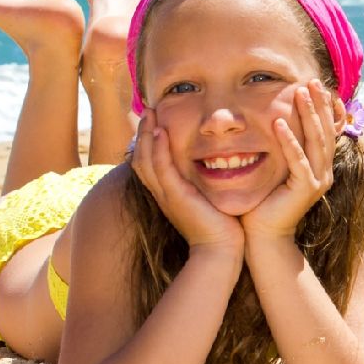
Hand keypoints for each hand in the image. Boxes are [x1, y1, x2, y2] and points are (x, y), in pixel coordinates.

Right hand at [132, 108, 243, 251]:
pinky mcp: (176, 196)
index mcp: (169, 195)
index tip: (155, 122)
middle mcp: (162, 194)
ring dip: (147, 135)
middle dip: (143, 133)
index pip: (150, 164)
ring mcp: (167, 195)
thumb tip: (219, 169)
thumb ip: (207, 187)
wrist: (221, 251)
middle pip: (141, 158)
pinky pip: (162, 168)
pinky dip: (159, 149)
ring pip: (146, 160)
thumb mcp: (210, 202)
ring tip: (150, 114)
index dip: (149, 142)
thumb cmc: (222, 229)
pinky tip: (161, 132)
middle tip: (148, 111)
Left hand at [241, 81, 337, 240]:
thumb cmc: (264, 203)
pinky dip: (289, 140)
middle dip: (319, 104)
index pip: (326, 130)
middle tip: (312, 80)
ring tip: (299, 93)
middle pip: (326, 130)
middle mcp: (324, 171)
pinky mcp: (306, 190)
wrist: (264, 237)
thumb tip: (275, 120)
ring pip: (316, 141)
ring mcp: (318, 181)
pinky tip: (279, 122)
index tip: (316, 84)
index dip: (323, 107)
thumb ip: (282, 148)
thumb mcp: (276, 169)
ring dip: (308, 115)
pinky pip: (298, 160)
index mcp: (320, 166)